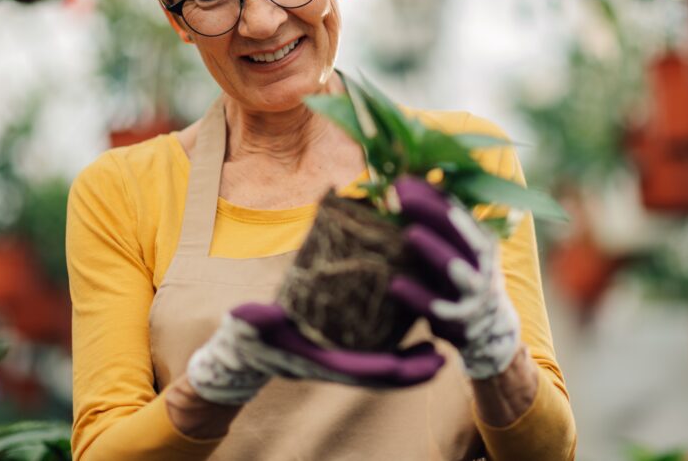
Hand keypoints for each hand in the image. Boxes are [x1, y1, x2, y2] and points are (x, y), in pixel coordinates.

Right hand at [187, 302, 444, 405]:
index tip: (415, 361)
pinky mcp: (344, 351)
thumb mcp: (251, 322)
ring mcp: (342, 360)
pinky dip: (398, 350)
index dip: (390, 368)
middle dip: (412, 371)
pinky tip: (417, 335)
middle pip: (382, 375)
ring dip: (411, 363)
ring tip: (438, 349)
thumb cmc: (250, 334)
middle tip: (442, 359)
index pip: (362, 370)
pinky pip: (377, 355)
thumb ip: (256, 316)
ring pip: (384, 368)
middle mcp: (336, 365)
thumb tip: (262, 312)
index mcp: (320, 361)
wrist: (245, 348)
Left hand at [388, 176, 521, 379]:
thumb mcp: (457, 248)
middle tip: (400, 196)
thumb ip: (435, 224)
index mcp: (481, 239)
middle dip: (429, 210)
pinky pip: (437, 307)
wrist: (490, 328)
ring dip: (432, 248)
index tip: (401, 182)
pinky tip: (394, 285)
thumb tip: (401, 184)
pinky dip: (417, 295)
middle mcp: (482, 262)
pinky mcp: (459, 320)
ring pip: (454, 266)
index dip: (429, 194)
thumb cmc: (461, 277)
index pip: (456, 209)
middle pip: (457, 230)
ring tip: (408, 234)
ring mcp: (473, 291)